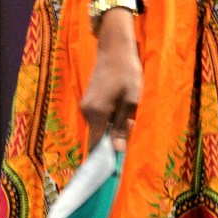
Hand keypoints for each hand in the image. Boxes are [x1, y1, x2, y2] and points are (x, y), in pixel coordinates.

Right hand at [80, 8, 142, 151]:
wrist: (114, 48)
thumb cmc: (127, 73)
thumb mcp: (131, 101)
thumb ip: (122, 126)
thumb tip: (116, 150)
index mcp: (96, 113)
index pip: (95, 146)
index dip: (104, 159)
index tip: (114, 168)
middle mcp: (86, 112)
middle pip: (98, 137)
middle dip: (113, 140)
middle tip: (131, 130)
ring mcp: (85, 105)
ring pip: (99, 127)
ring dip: (113, 128)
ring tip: (129, 115)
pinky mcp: (88, 100)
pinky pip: (98, 118)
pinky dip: (109, 119)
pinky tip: (122, 109)